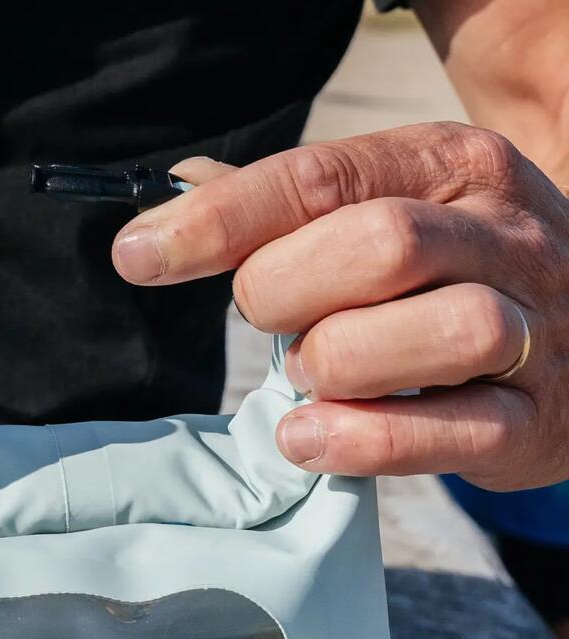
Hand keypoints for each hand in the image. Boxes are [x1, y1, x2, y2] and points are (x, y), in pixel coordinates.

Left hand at [111, 123, 568, 491]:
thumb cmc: (449, 272)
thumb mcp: (389, 209)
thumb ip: (288, 210)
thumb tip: (172, 198)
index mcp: (454, 167)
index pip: (325, 176)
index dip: (221, 220)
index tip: (139, 255)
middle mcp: (505, 235)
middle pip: (381, 246)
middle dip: (288, 290)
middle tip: (269, 321)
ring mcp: (534, 328)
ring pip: (441, 332)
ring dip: (339, 363)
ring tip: (311, 377)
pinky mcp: (534, 419)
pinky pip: (456, 431)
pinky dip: (366, 440)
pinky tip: (310, 437)